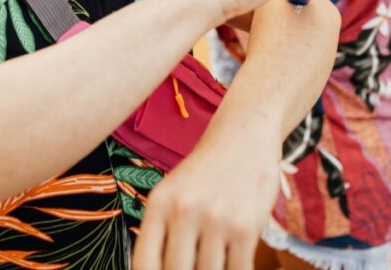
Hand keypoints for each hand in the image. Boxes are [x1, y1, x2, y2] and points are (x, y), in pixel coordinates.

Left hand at [132, 120, 280, 269]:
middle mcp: (184, 211)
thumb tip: (160, 269)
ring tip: (214, 264)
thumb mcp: (173, 192)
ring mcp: (215, 219)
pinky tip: (233, 265)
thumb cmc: (207, 170)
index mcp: (159, 204)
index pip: (144, 264)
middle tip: (194, 267)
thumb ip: (163, 231)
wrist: (244, 133)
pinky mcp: (245, 227)